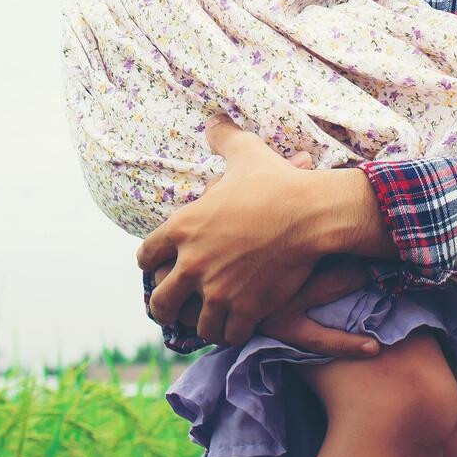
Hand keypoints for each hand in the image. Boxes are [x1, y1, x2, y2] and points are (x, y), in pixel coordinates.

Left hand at [135, 118, 367, 346]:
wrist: (310, 214)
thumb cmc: (276, 181)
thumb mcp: (245, 153)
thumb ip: (223, 139)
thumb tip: (214, 122)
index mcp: (182, 227)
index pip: (146, 256)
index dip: (152, 264)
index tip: (159, 268)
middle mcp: (192, 263)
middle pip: (160, 301)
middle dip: (165, 306)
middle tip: (175, 308)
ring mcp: (217, 290)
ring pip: (195, 325)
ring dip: (203, 322)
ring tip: (210, 319)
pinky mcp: (244, 309)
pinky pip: (228, 334)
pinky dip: (231, 332)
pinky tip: (237, 325)